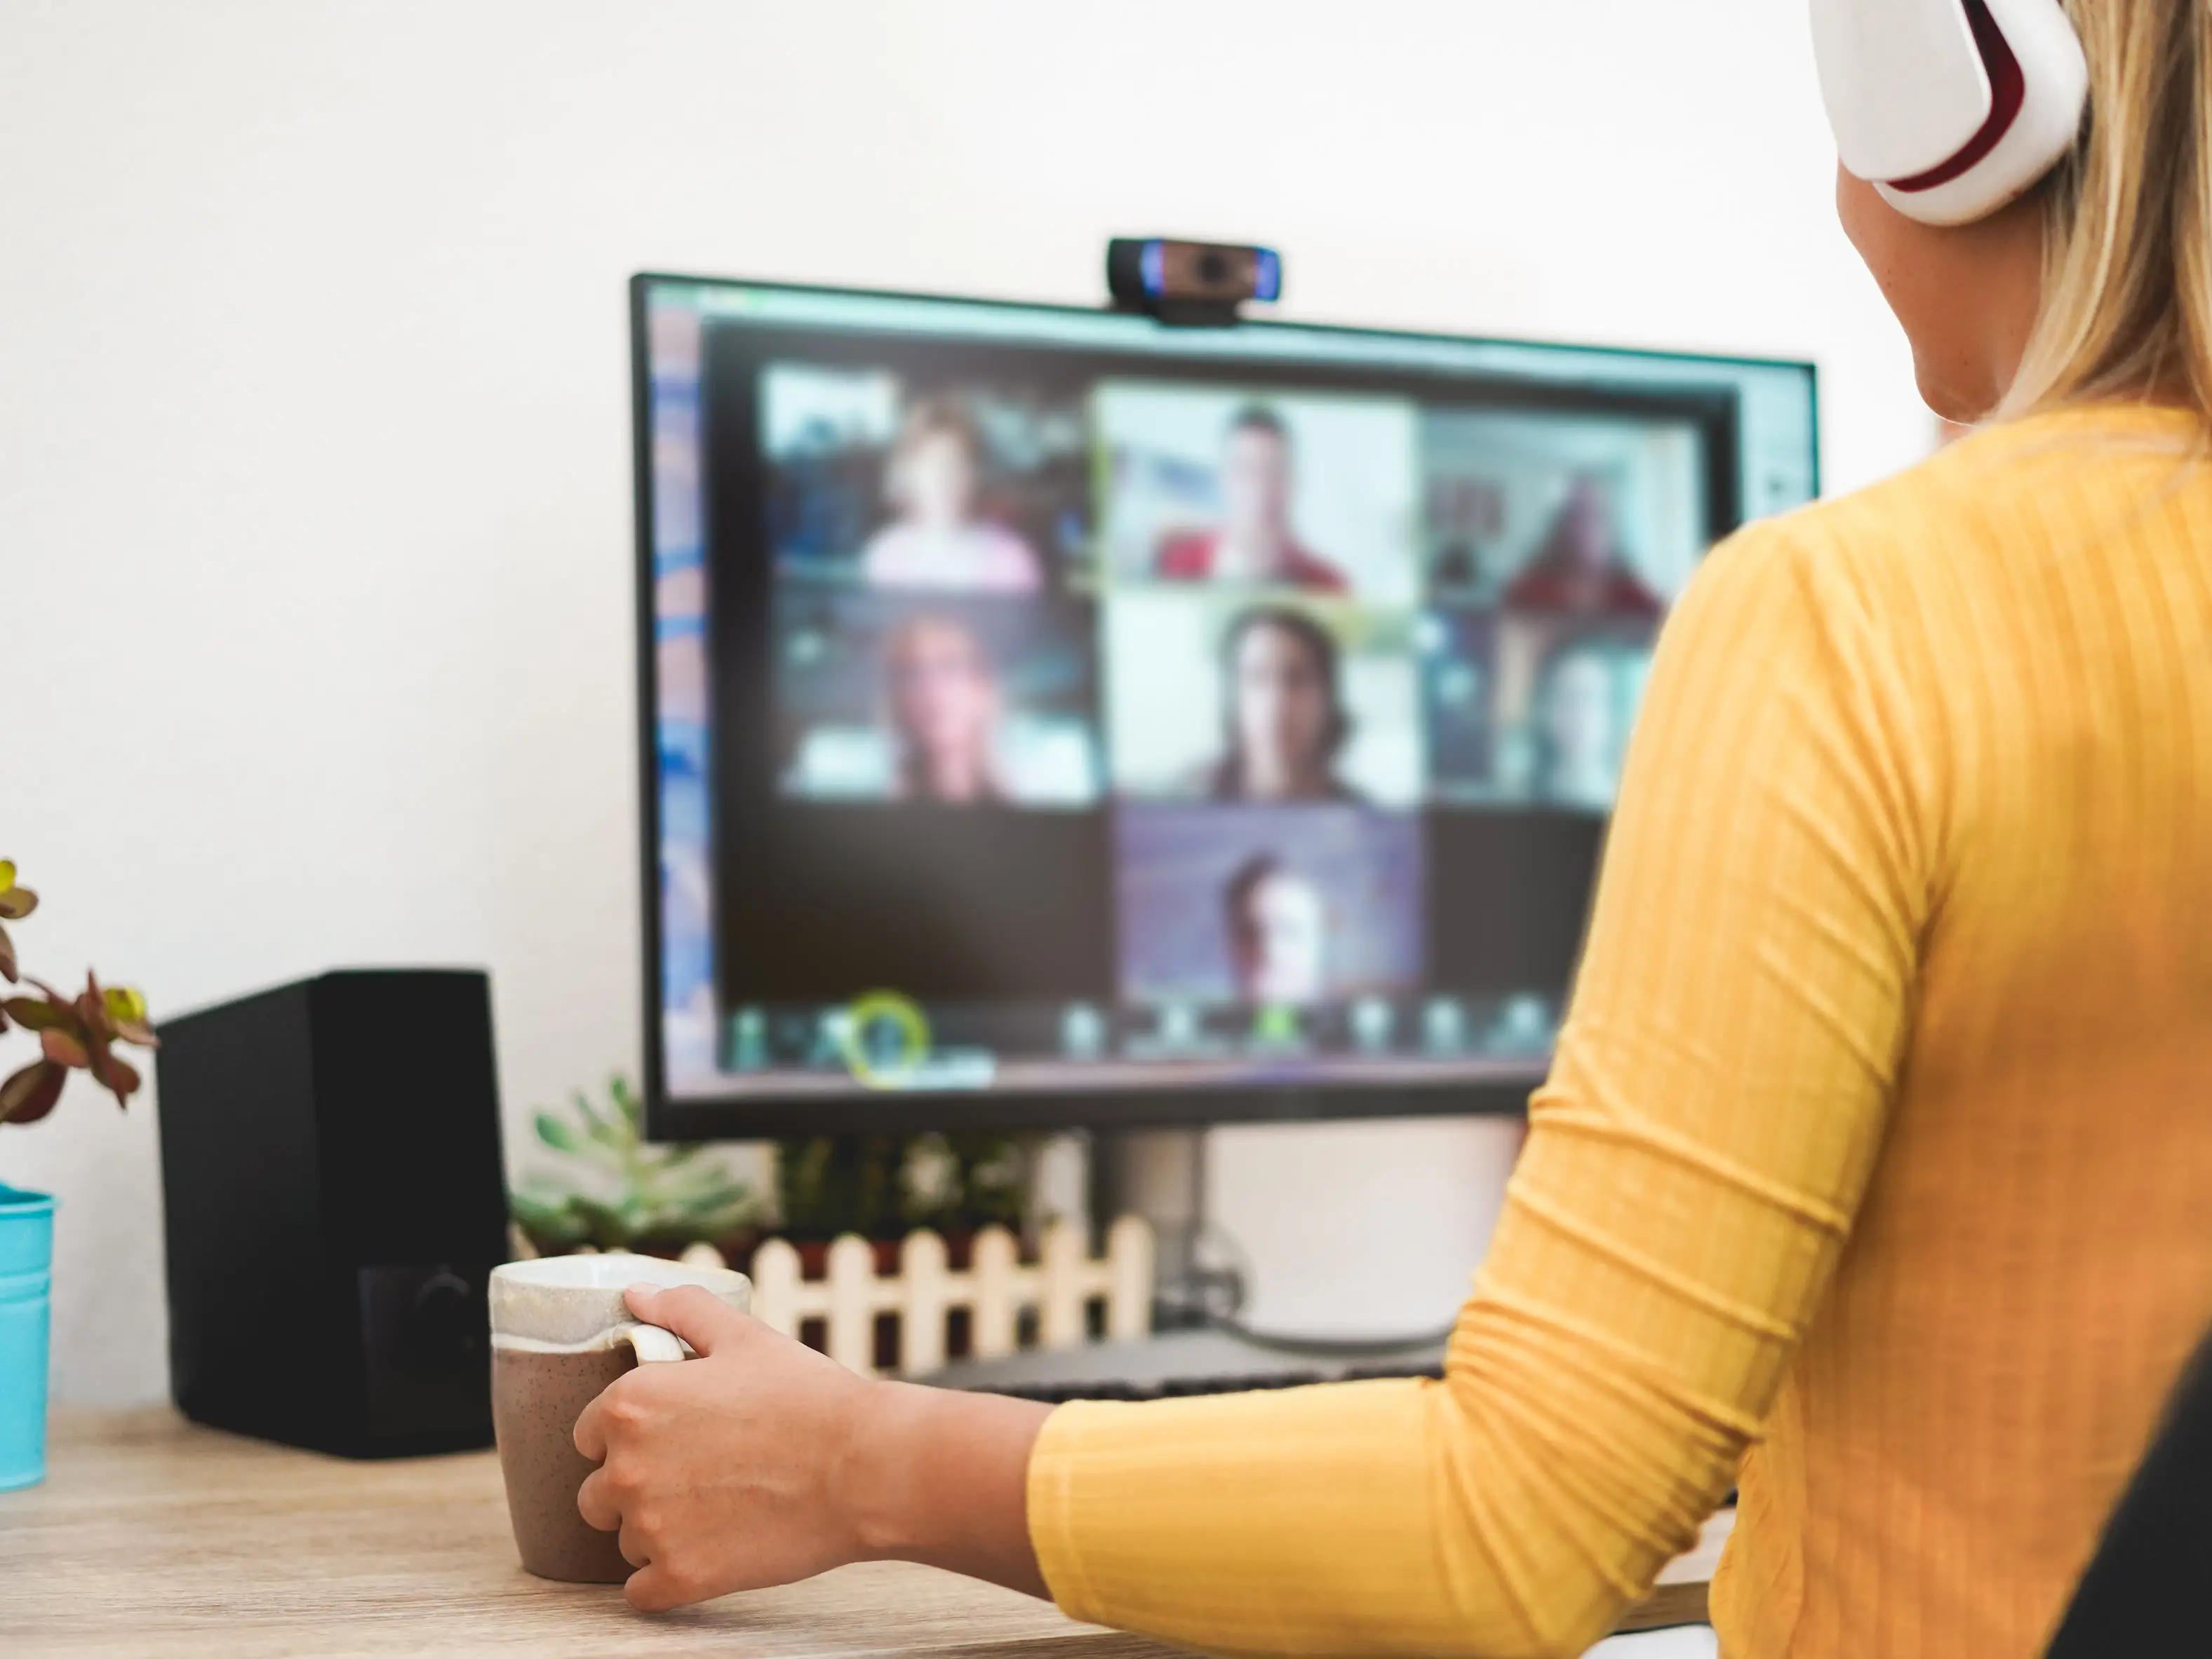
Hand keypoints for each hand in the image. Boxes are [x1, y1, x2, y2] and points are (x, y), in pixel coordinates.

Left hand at [573, 1284, 876, 1610]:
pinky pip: (642, 1592)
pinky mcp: (679, 1578)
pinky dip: (668, 1579)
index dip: (631, 1434)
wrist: (864, 1467)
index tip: (674, 1438)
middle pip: (597, 1494)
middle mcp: (626, 1468)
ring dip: (658, 1533)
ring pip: (625, 1542)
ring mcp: (650, 1529)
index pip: (587, 1434)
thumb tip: (634, 1294)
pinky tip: (710, 1553)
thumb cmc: (808, 1397)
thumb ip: (681, 1310)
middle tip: (699, 1477)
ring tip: (718, 1512)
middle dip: (638, 1487)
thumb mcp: (745, 1336)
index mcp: (631, 1405)